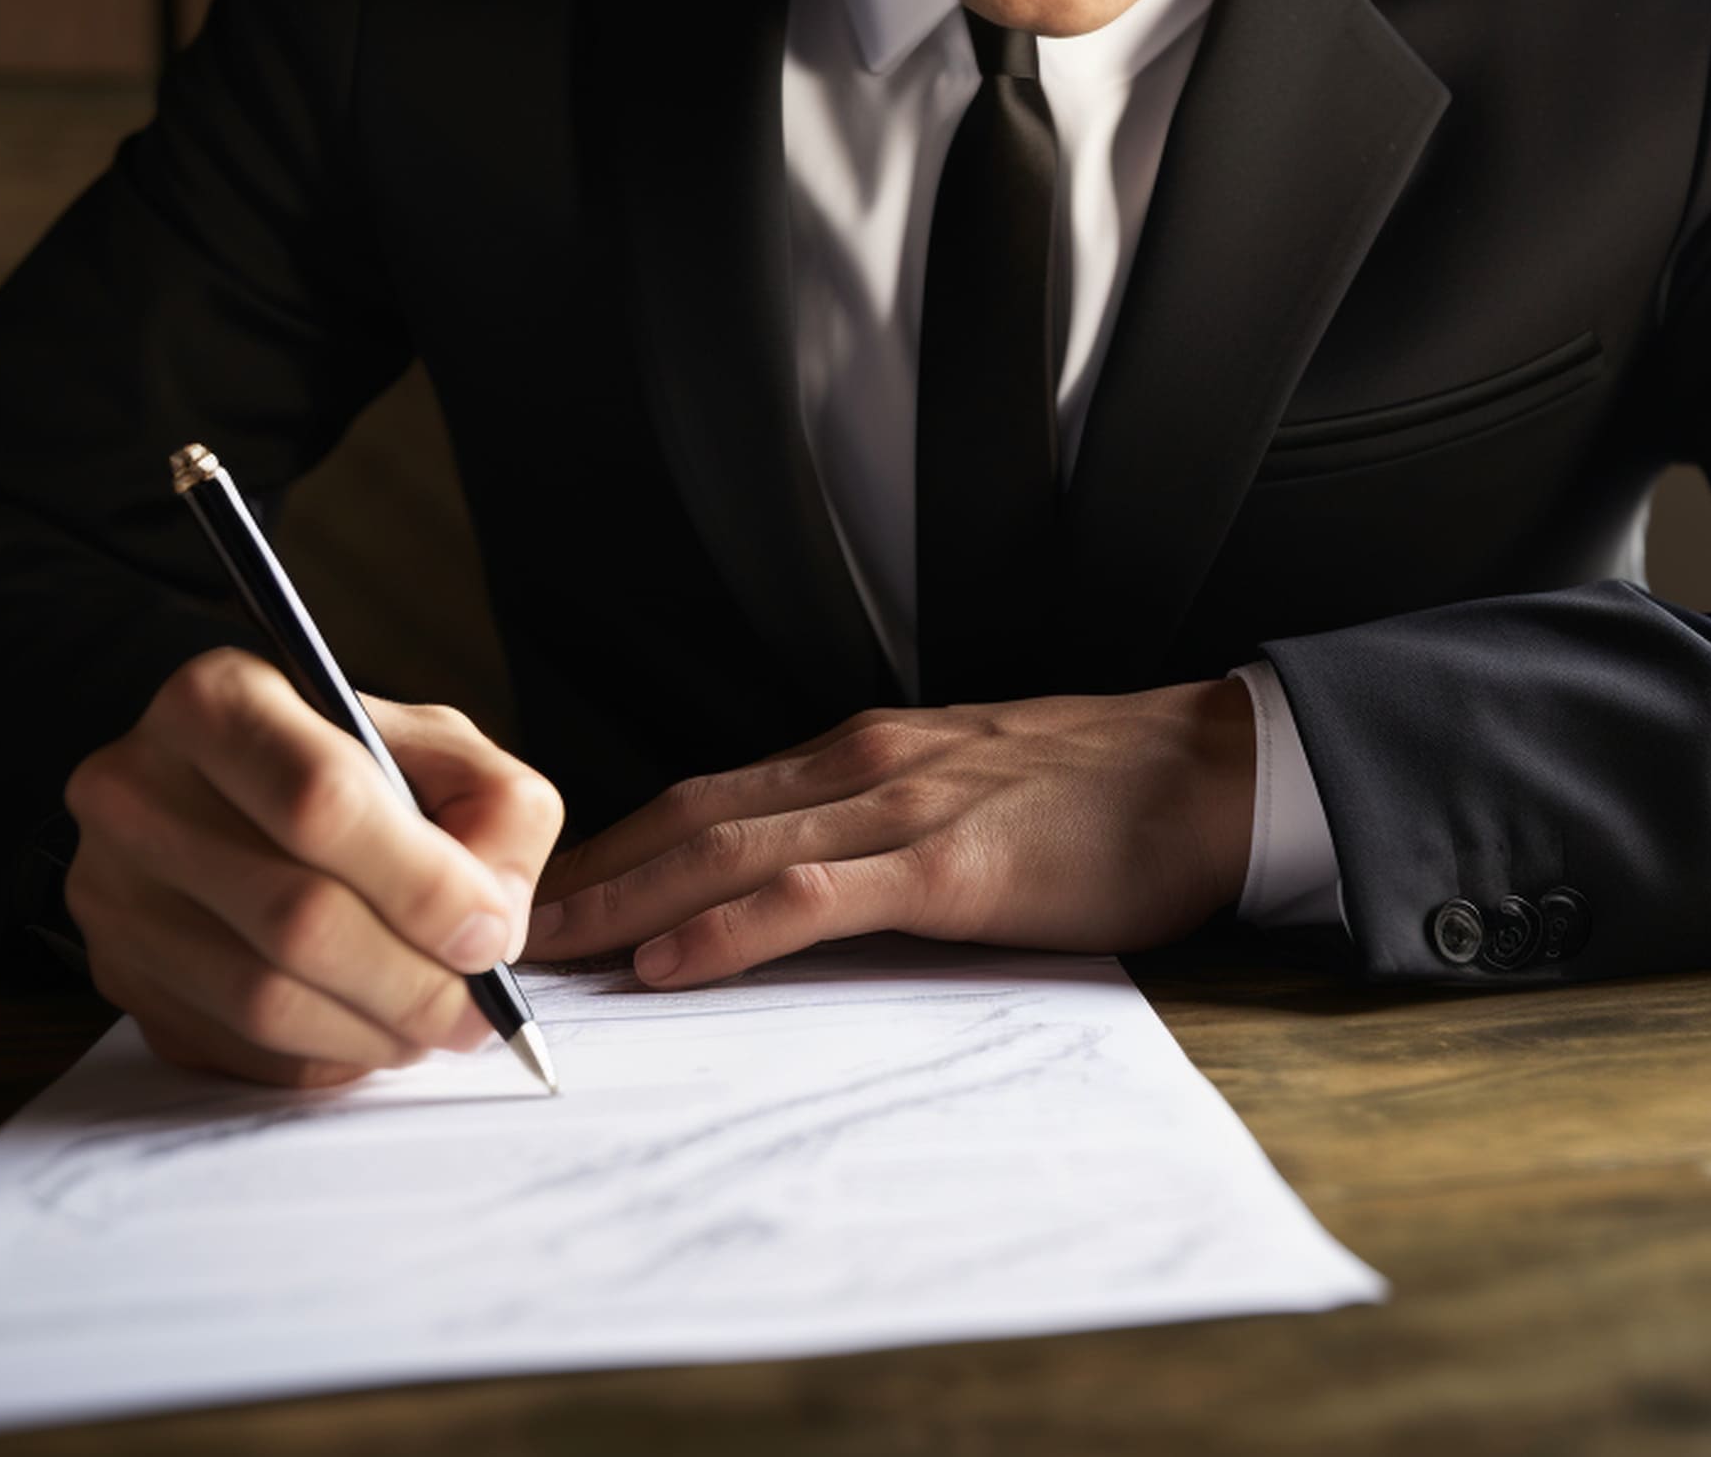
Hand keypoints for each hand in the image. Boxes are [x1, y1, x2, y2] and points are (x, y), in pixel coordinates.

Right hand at [64, 647, 563, 1087]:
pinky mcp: (115, 972)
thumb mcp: (439, 743)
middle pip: (295, 917)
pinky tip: (370, 1031)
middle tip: (479, 1009)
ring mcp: (112, 889)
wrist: (232, 791)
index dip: (423, 885)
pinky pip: (235, 1046)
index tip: (489, 937)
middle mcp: (138, 790)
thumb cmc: (351, 761)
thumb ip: (496, 809)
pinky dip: (324, 1054)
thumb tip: (490, 926)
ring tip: (437, 1024)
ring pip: (262, 1000)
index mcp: (219, 701)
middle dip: (412, 980)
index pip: (322, 803)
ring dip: (374, 1031)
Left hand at [518, 680, 1255, 986]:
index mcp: (868, 751)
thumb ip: (888, 819)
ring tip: (546, 950)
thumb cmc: (1100, 790)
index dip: (619, 843)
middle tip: (500, 926)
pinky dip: (728, 925)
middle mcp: (864, 764)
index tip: (549, 890)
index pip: (710, 793)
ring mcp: (902, 807)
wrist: (1210, 768)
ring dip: (626, 900)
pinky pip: (813, 895)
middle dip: (590, 873)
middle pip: (691, 814)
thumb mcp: (971, 785)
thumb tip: (806, 878)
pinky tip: (670, 960)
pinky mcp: (948, 866)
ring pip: (729, 847)